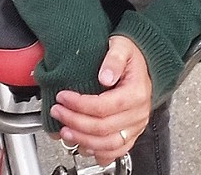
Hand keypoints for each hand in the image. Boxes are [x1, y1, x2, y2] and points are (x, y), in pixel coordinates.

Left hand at [48, 35, 151, 164]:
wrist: (143, 61)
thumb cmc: (130, 54)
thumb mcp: (122, 46)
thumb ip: (114, 59)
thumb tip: (105, 76)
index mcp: (136, 93)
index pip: (104, 106)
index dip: (80, 105)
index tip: (63, 97)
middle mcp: (138, 113)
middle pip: (103, 127)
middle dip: (75, 122)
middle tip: (57, 112)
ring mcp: (135, 125)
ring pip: (109, 144)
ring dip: (84, 140)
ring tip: (65, 132)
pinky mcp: (131, 133)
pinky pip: (117, 151)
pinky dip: (99, 153)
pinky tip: (84, 146)